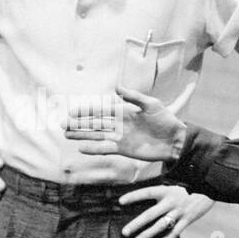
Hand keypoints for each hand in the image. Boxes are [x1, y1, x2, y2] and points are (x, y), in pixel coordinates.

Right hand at [64, 87, 186, 161]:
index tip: (73, 112)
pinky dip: (93, 148)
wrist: (175, 140)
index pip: (101, 110)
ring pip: (96, 135)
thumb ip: (133, 97)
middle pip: (95, 123)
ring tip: (67, 134)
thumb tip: (116, 87)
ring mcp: (120, 137)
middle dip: (79, 124)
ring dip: (82, 135)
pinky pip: (105, 148)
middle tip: (63, 124)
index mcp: (124, 112)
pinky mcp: (123, 150)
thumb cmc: (165, 120)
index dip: (87, 111)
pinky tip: (81, 147)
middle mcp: (119, 124)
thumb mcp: (151, 104)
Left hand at [120, 185, 213, 237]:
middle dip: (136, 224)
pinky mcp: (188, 219)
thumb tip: (147, 189)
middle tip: (124, 232)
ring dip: (148, 233)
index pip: (147, 192)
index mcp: (166, 190)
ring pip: (161, 225)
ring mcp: (179, 211)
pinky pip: (176, 231)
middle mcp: (171, 201)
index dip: (134, 196)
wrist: (211, 187)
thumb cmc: (189, 185)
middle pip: (150, 214)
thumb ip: (162, 187)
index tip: (120, 201)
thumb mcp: (175, 182)